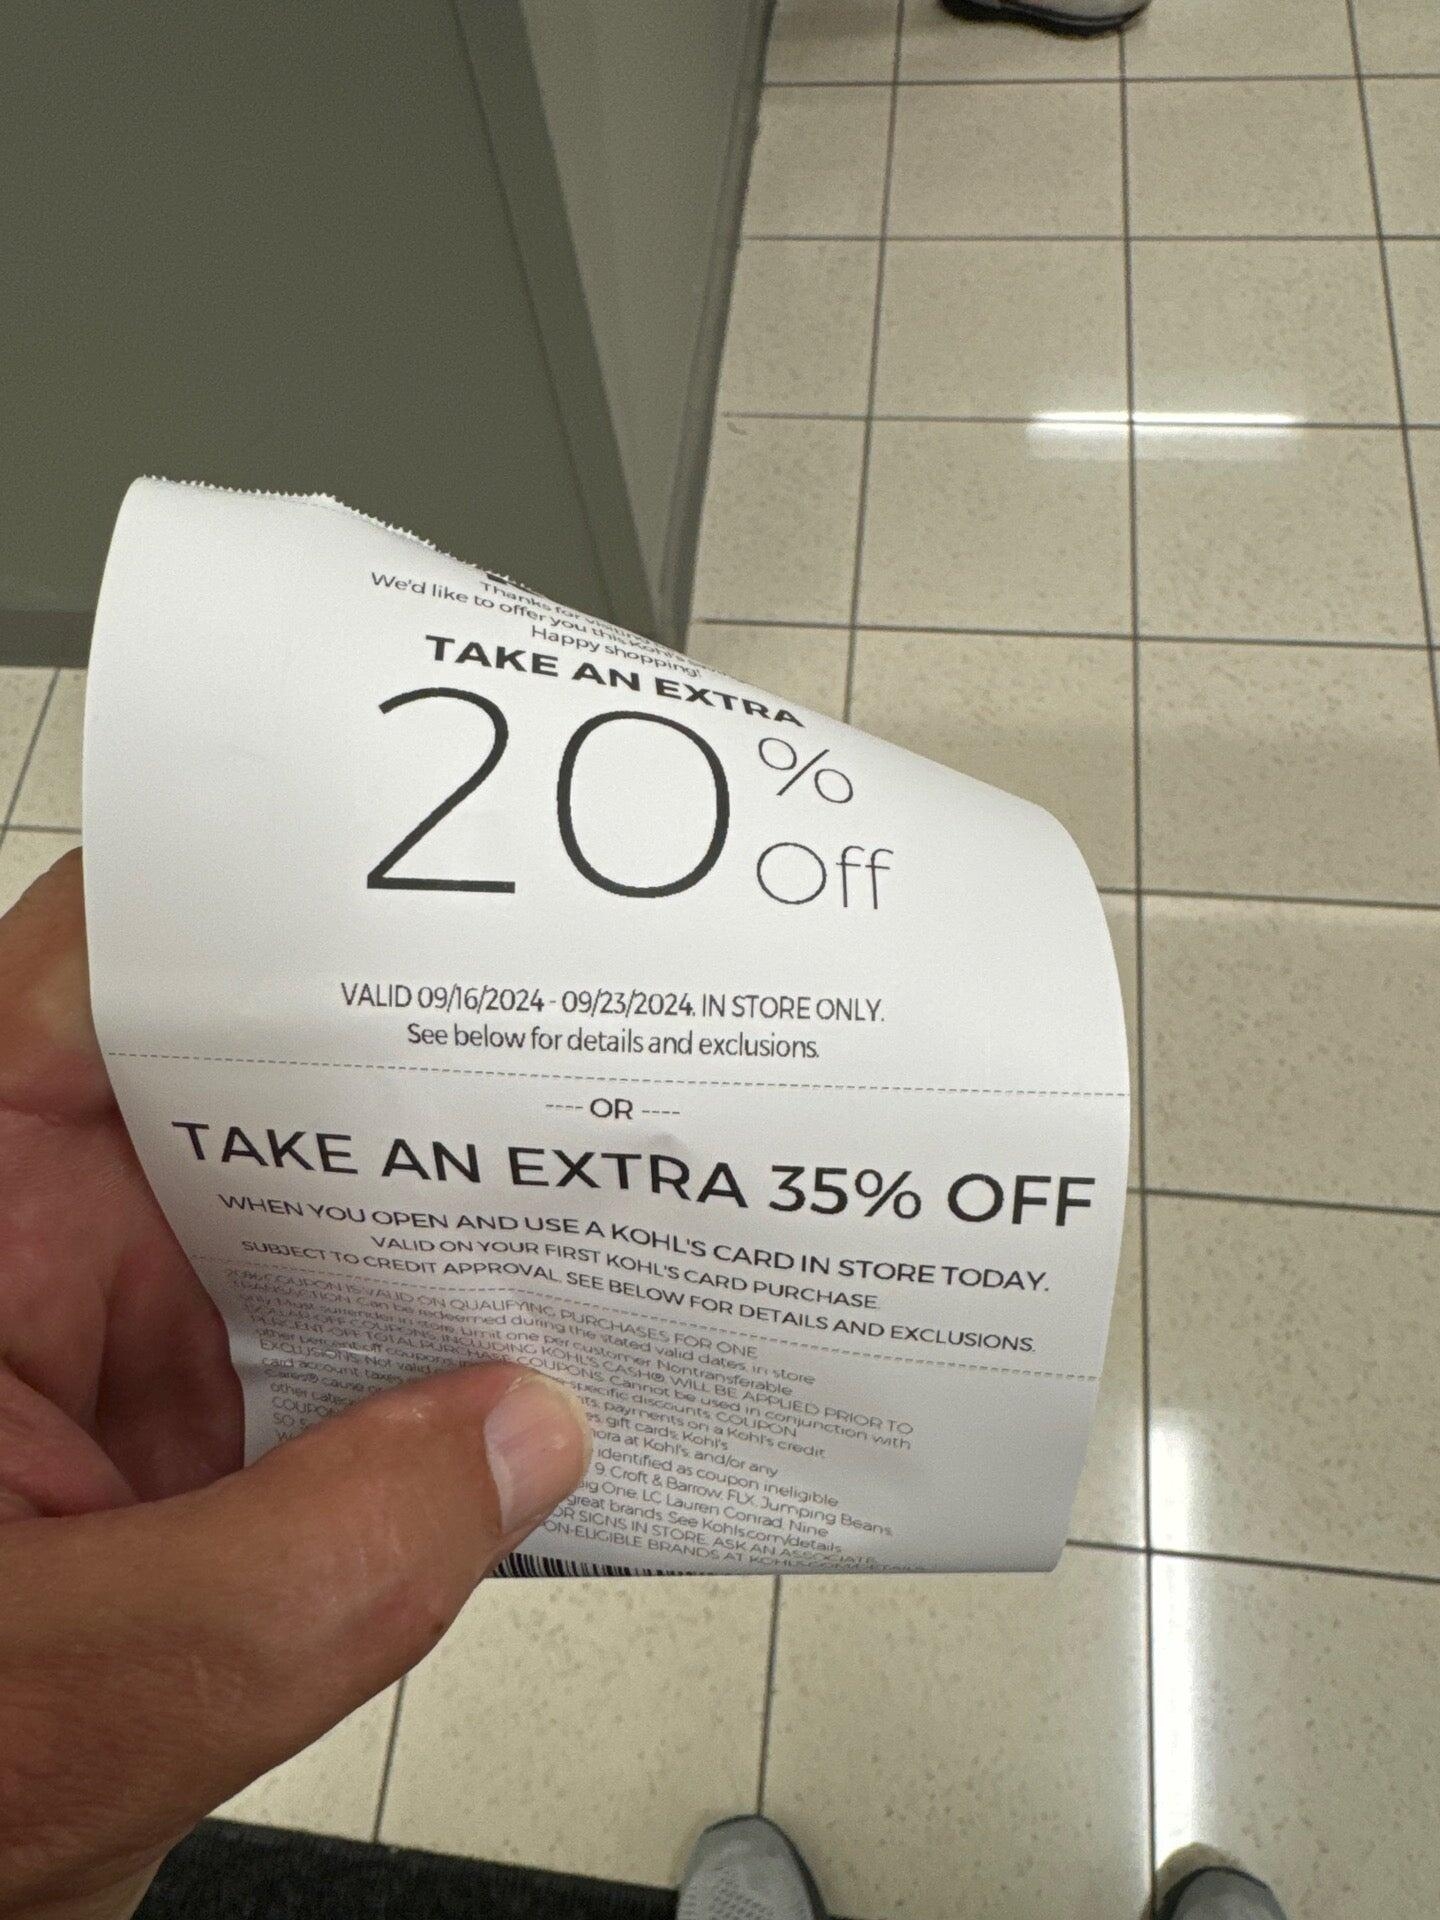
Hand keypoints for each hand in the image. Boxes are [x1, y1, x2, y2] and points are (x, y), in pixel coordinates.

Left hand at [0, 852, 590, 1919]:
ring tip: (586, 1195)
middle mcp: (24, 1245)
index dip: (250, 914)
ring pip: (299, 1217)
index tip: (417, 895)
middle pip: (228, 1086)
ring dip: (430, 1221)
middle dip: (398, 1066)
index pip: (89, 990)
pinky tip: (528, 1353)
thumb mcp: (52, 1700)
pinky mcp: (175, 1419)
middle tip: (571, 1047)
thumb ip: (296, 1575)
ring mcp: (104, 1329)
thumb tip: (524, 1438)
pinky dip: (426, 1352)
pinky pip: (327, 1342)